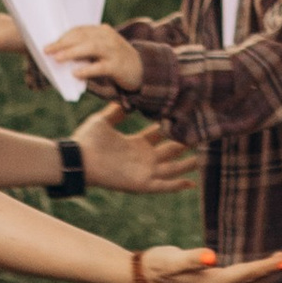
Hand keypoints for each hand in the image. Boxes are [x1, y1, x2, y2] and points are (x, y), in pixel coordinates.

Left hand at [49, 19, 142, 92]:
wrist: (143, 70)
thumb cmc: (116, 60)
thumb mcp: (103, 50)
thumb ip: (86, 49)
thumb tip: (61, 55)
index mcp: (103, 31)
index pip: (80, 30)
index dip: (64, 37)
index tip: (49, 44)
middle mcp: (109, 37)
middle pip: (83, 37)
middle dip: (63, 43)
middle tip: (47, 51)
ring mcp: (114, 51)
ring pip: (91, 48)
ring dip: (72, 52)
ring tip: (58, 59)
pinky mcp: (118, 66)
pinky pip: (100, 67)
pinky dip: (87, 70)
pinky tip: (76, 74)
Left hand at [77, 102, 196, 197]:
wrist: (78, 159)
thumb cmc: (87, 140)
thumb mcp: (103, 120)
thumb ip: (117, 111)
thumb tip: (127, 97)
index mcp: (135, 144)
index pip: (159, 135)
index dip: (172, 127)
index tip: (186, 118)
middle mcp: (142, 158)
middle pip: (170, 151)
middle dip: (185, 144)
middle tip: (202, 136)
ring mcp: (143, 171)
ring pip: (172, 168)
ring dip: (187, 164)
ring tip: (203, 158)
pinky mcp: (141, 183)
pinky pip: (163, 186)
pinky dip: (177, 185)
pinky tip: (191, 183)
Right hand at [133, 246, 281, 282]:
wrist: (141, 278)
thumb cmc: (156, 265)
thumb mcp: (171, 260)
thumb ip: (192, 259)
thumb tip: (211, 257)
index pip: (249, 273)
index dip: (271, 266)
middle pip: (255, 280)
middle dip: (278, 270)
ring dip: (269, 273)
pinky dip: (256, 275)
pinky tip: (260, 269)